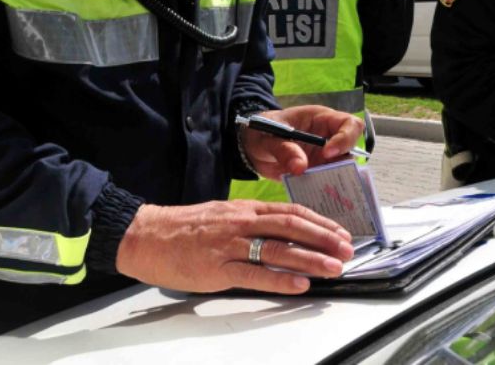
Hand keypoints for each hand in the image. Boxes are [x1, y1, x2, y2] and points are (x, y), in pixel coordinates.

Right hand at [114, 200, 354, 293]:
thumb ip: (252, 223)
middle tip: (347, 250)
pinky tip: (300, 284)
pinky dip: (280, 279)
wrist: (147, 235)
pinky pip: (254, 273)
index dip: (319, 222)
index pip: (291, 212)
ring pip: (278, 249)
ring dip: (310, 259)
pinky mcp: (217, 268)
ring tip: (334, 268)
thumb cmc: (185, 228)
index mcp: (244, 209)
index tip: (340, 233)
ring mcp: (230, 244)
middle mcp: (242, 222)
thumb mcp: (223, 216)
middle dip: (323, 239)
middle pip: (291, 227)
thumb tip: (282, 236)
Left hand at [240, 105, 364, 180]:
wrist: (250, 147)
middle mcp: (328, 139)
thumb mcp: (268, 137)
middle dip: (344, 164)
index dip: (345, 138)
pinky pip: (328, 183)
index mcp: (321, 120)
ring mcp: (324, 158)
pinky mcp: (317, 174)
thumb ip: (283, 149)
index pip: (349, 124)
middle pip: (352, 150)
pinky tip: (317, 200)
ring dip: (335, 181)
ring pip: (342, 170)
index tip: (328, 153)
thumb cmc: (261, 131)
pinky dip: (324, 192)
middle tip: (326, 175)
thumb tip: (300, 167)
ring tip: (323, 192)